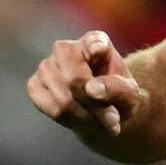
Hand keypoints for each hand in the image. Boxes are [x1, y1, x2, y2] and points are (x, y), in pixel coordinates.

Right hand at [26, 30, 148, 140]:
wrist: (103, 111)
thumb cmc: (119, 97)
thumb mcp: (130, 95)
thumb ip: (118, 89)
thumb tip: (91, 89)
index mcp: (95, 42)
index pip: (93, 41)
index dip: (95, 46)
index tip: (99, 51)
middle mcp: (65, 48)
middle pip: (74, 79)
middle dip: (95, 107)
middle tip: (112, 122)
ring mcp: (46, 66)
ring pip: (64, 99)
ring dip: (86, 118)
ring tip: (102, 123)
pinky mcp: (34, 85)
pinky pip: (52, 109)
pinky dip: (71, 121)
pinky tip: (83, 121)